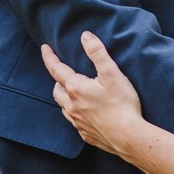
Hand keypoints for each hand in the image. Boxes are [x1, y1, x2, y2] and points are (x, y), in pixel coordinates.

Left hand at [41, 33, 143, 154]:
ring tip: (73, 93)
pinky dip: (75, 114)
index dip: (49, 57)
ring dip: (65, 98)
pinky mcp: (86, 134)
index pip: (56, 69)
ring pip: (64, 107)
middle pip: (57, 90)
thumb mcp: (112, 73)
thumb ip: (97, 52)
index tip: (45, 48)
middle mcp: (72, 106)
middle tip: (64, 74)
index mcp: (76, 88)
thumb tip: (85, 36)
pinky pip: (74, 122)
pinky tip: (85, 113)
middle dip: (58, 80)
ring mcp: (78, 122)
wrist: (128, 137)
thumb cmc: (122, 104)